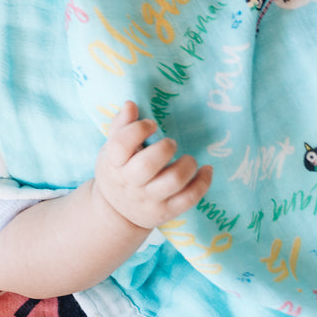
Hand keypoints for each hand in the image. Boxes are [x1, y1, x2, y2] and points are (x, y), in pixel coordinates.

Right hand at [93, 101, 211, 228]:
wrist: (115, 212)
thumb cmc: (117, 171)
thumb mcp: (111, 150)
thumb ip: (120, 126)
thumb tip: (130, 104)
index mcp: (113, 164)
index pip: (120, 145)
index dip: (137, 129)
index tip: (151, 124)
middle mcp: (130, 183)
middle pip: (147, 165)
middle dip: (165, 148)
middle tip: (171, 143)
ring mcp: (149, 199)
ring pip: (172, 182)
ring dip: (187, 165)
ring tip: (188, 159)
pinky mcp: (166, 211)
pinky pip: (189, 198)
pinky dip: (203, 182)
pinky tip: (205, 170)